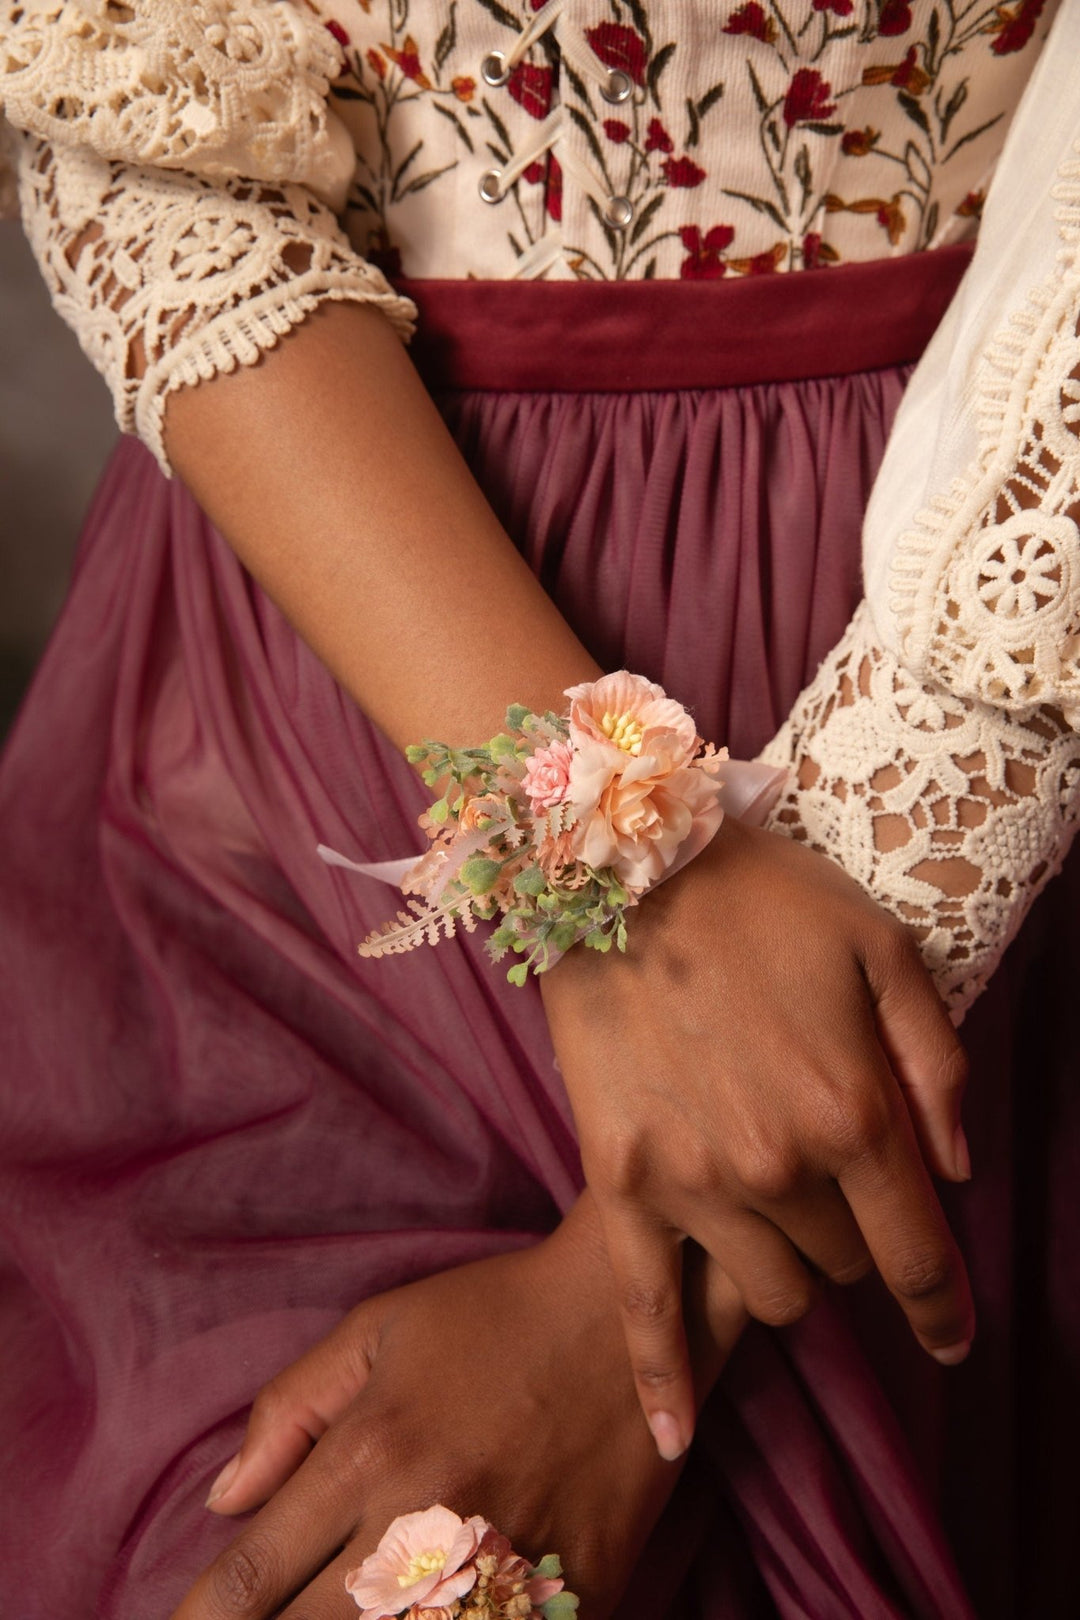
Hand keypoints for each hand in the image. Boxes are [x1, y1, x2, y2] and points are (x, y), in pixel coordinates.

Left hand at [170, 1196, 744, 1619]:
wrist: (629, 1313)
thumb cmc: (496, 1313)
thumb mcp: (381, 1327)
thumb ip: (291, 1408)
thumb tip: (223, 1500)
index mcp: (372, 1451)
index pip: (252, 1573)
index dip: (202, 1619)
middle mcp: (427, 1521)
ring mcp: (503, 1567)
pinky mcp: (574, 1595)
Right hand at [540, 816, 973, 1463]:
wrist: (623, 866)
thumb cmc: (764, 898)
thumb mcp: (883, 951)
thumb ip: (937, 1067)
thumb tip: (956, 1172)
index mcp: (854, 1111)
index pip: (918, 1254)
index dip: (944, 1307)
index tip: (951, 1337)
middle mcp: (779, 1166)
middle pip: (842, 1267)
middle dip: (851, 1238)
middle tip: (827, 1181)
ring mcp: (694, 1182)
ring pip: (768, 1290)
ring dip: (784, 1269)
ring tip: (766, 1217)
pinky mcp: (622, 1181)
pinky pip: (644, 1307)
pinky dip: (661, 1381)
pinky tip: (668, 1437)